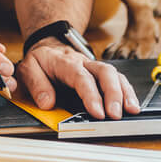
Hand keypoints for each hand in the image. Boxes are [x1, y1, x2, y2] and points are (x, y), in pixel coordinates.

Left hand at [17, 38, 140, 118]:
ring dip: (125, 93)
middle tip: (115, 115)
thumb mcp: (28, 68)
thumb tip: (47, 103)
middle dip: (113, 94)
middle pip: (105, 72)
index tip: (97, 112)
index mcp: (66, 62)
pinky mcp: (101, 74)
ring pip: (115, 75)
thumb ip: (36, 85)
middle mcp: (84, 63)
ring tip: (131, 111)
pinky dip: (127, 92)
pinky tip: (132, 105)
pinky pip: (118, 79)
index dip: (91, 95)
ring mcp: (95, 67)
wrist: (49, 47)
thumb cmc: (41, 60)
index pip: (81, 77)